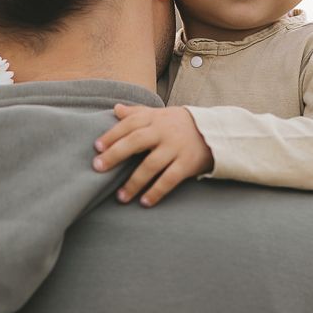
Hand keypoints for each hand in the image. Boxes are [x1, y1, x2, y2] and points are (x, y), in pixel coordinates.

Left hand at [93, 104, 212, 206]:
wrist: (216, 131)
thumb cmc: (179, 124)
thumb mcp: (160, 114)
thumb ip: (137, 112)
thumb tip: (115, 109)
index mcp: (155, 118)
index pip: (129, 124)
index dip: (112, 135)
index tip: (96, 147)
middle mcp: (164, 132)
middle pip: (136, 141)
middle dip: (115, 154)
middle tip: (97, 168)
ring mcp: (176, 148)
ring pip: (151, 165)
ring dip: (134, 182)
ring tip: (120, 197)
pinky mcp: (188, 163)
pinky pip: (169, 179)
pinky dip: (156, 191)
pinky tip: (144, 202)